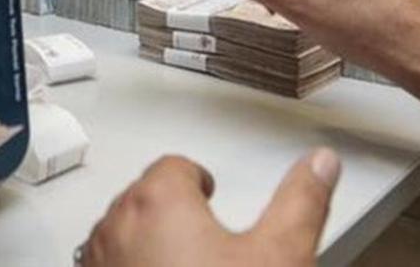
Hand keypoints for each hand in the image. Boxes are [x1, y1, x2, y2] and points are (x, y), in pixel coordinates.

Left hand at [80, 150, 339, 266]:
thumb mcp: (278, 257)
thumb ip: (300, 203)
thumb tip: (321, 163)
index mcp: (158, 202)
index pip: (173, 167)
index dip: (197, 180)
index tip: (208, 194)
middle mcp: (117, 225)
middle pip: (144, 197)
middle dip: (172, 211)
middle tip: (204, 238)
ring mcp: (99, 261)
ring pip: (120, 233)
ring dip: (146, 242)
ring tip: (184, 266)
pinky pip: (106, 264)